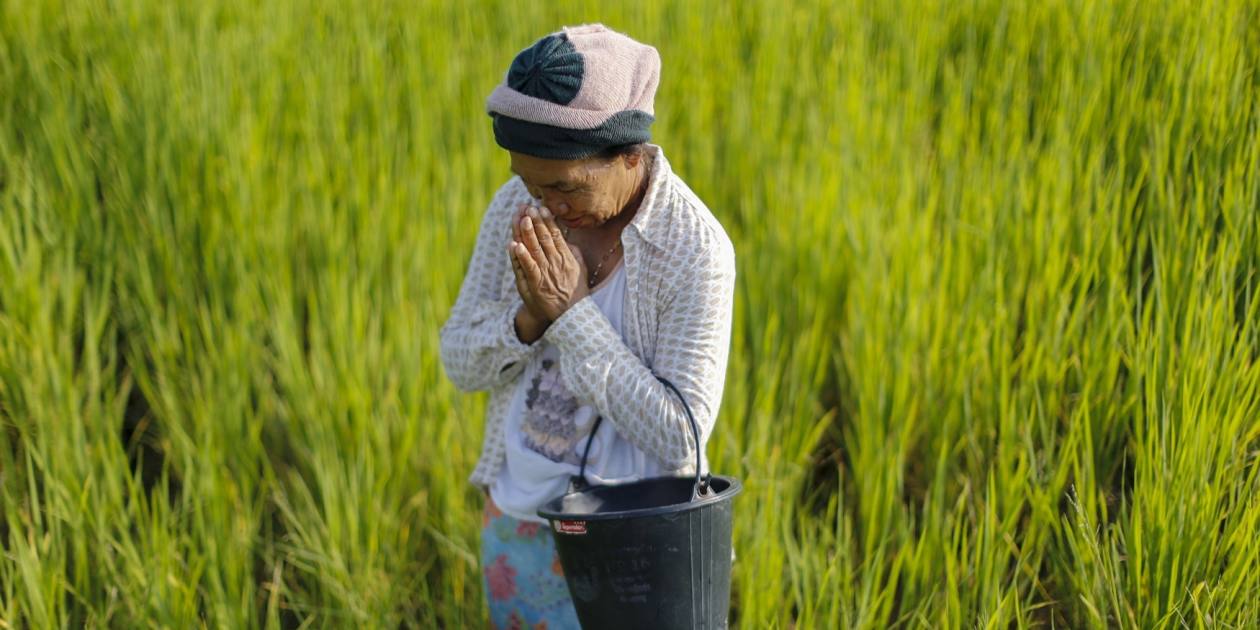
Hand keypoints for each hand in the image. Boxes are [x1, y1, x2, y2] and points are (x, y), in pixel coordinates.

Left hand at [507, 203, 589, 322]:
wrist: (571, 314)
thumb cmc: (575, 290)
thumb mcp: (579, 268)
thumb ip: (574, 252)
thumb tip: (568, 239)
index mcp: (566, 256)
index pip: (555, 234)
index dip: (547, 220)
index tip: (541, 207)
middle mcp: (556, 262)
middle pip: (543, 237)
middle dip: (535, 221)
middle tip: (528, 207)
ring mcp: (546, 272)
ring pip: (534, 249)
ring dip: (527, 233)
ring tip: (521, 218)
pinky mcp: (536, 284)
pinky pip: (528, 268)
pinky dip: (521, 256)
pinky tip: (514, 245)